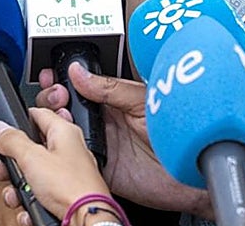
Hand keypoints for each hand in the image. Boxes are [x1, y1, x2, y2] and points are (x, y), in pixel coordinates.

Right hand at [0, 108, 109, 224]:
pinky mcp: (67, 192)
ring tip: (12, 194)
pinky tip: (26, 207)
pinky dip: (31, 198)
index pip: (38, 114)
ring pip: (35, 172)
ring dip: (19, 184)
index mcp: (64, 132)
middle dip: (13, 161)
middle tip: (1, 169)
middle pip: (33, 147)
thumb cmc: (69, 186)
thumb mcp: (32, 158)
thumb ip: (13, 141)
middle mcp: (69, 149)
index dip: (18, 121)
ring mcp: (69, 171)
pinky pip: (43, 190)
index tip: (2, 131)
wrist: (86, 219)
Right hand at [35, 63, 210, 217]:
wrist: (193, 171)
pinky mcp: (100, 168)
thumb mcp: (143, 101)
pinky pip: (73, 162)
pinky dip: (60, 155)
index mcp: (113, 100)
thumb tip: (80, 72)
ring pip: (63, 134)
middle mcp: (104, 121)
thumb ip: (111, 88)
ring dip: (52, 126)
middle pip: (64, 109)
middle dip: (51, 100)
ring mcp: (100, 145)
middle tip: (56, 97)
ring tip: (57, 118)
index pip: (78, 86)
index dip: (61, 81)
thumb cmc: (181, 130)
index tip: (51, 76)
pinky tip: (59, 145)